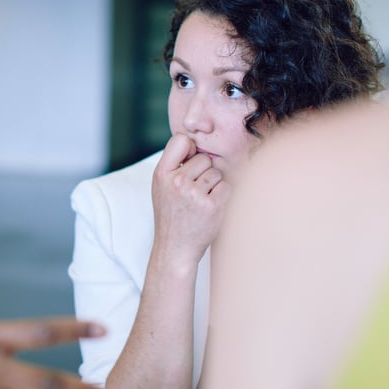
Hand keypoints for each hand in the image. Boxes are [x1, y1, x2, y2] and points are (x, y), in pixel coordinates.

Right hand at [151, 134, 229, 267]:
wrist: (174, 248)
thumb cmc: (171, 216)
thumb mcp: (161, 188)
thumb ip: (174, 166)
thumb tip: (196, 144)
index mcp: (161, 174)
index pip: (181, 140)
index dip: (190, 148)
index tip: (191, 160)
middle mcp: (177, 181)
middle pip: (204, 158)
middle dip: (204, 172)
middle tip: (194, 192)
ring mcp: (194, 194)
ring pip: (217, 173)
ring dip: (214, 185)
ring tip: (200, 202)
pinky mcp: (212, 205)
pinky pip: (226, 186)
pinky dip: (222, 196)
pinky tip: (210, 208)